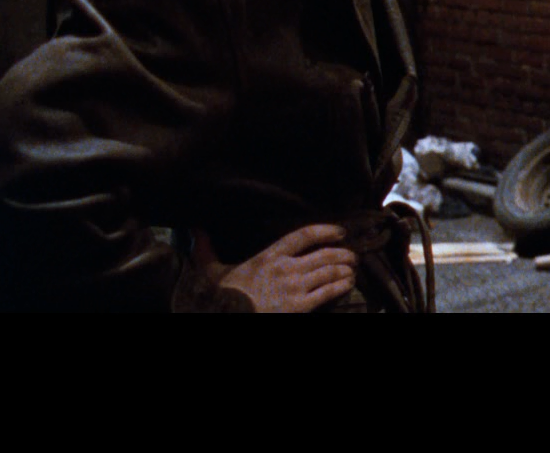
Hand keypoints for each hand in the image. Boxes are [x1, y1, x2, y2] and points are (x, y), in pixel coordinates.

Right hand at [198, 223, 357, 312]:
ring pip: (330, 271)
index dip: (326, 230)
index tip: (340, 231)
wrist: (224, 318)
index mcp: (268, 257)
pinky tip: (348, 284)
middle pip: (324, 254)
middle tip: (353, 254)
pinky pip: (328, 292)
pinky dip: (342, 286)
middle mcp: (285, 269)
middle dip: (343, 253)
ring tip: (353, 269)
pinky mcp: (300, 307)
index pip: (303, 235)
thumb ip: (206, 250)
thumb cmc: (218, 300)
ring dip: (346, 269)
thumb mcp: (210, 273)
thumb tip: (196, 230)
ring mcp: (294, 288)